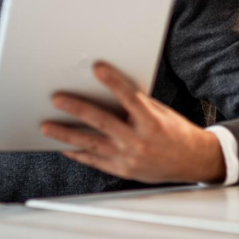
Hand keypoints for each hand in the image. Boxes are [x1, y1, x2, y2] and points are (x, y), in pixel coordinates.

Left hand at [41, 62, 225, 183]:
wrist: (191, 161)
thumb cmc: (175, 132)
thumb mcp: (160, 112)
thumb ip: (135, 103)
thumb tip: (108, 89)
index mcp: (151, 121)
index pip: (129, 97)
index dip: (112, 81)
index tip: (97, 68)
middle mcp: (139, 140)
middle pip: (102, 122)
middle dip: (77, 109)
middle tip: (57, 99)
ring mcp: (128, 157)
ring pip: (91, 144)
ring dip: (66, 134)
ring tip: (47, 127)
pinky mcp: (122, 170)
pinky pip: (94, 161)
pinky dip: (77, 153)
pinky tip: (63, 146)